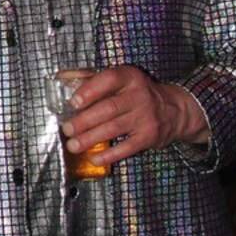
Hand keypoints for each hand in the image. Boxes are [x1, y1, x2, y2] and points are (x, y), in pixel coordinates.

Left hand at [60, 64, 210, 162]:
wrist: (175, 110)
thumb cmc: (138, 93)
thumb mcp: (120, 79)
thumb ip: (90, 77)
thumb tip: (61, 77)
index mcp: (129, 77)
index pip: (108, 79)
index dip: (90, 90)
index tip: (73, 101)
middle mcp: (139, 95)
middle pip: (108, 108)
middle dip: (85, 120)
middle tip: (67, 129)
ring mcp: (145, 117)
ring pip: (114, 128)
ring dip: (91, 138)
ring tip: (74, 145)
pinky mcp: (149, 136)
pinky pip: (127, 147)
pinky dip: (109, 155)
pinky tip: (95, 158)